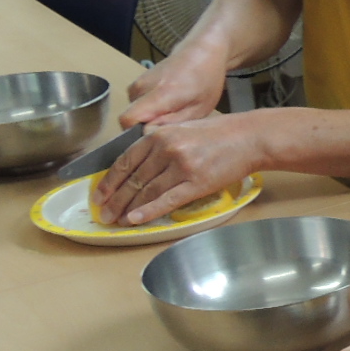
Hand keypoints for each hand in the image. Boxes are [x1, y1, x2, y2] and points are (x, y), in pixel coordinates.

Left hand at [93, 113, 267, 225]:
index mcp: (159, 135)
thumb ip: (160, 143)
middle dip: (115, 200)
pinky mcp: (197, 182)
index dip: (109, 182)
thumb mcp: (182, 129)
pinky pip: (167, 200)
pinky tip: (136, 219)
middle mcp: (166, 149)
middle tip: (104, 216)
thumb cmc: (220, 134)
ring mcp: (181, 166)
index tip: (99, 196)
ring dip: (129, 209)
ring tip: (117, 222)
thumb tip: (140, 164)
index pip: (125, 161)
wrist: (250, 138)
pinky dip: (149, 211)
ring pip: (147, 191)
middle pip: (133, 179)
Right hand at [120, 46, 226, 127]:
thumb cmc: (205, 81)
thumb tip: (147, 133)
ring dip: (149, 117)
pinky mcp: (136, 82)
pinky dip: (148, 109)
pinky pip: (136, 104)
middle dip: (146, 127)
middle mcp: (142, 87)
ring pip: (133, 112)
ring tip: (172, 112)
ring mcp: (137, 83)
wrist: (201, 52)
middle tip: (171, 124)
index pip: (127, 120)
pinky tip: (167, 104)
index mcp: (159, 94)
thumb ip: (172, 123)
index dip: (139, 133)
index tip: (157, 135)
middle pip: (130, 119)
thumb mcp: (199, 109)